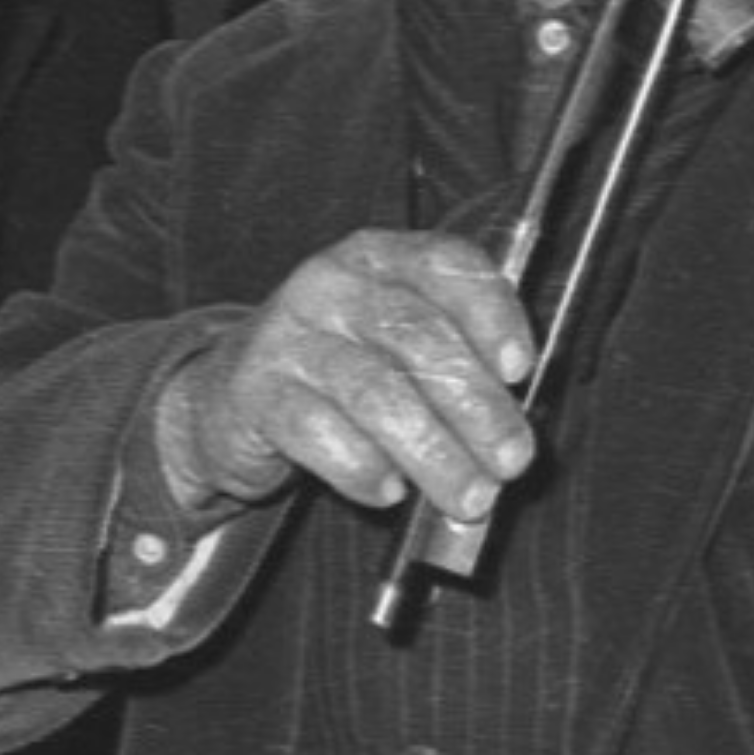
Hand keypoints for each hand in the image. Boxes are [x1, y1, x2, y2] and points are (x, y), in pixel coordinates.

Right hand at [155, 231, 536, 521]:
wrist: (233, 395)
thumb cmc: (343, 368)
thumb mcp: (398, 346)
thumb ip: (457, 365)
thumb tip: (511, 430)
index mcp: (380, 258)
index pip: (445, 264)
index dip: (490, 313)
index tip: (520, 370)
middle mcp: (331, 284)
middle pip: (416, 336)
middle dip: (475, 405)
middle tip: (511, 460)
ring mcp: (287, 335)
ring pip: (374, 392)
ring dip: (433, 452)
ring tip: (469, 496)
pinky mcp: (255, 390)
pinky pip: (316, 431)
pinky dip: (362, 467)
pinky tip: (389, 492)